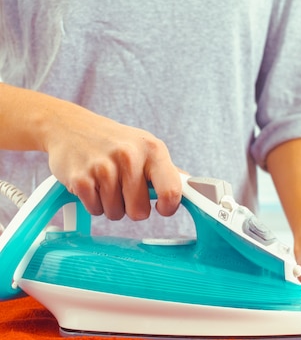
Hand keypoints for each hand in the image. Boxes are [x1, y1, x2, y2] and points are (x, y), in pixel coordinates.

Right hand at [45, 104, 181, 220]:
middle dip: (132, 207)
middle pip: (140, 212)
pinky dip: (93, 203)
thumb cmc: (114, 141)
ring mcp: (103, 167)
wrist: (69, 126)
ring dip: (111, 205)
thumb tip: (192, 188)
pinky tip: (91, 182)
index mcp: (152, 149)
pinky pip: (95, 210)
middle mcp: (129, 156)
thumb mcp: (145, 147)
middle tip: (124, 189)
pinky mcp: (80, 179)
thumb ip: (167, 170)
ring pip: (116, 214)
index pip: (171, 191)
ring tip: (105, 182)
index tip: (161, 207)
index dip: (168, 207)